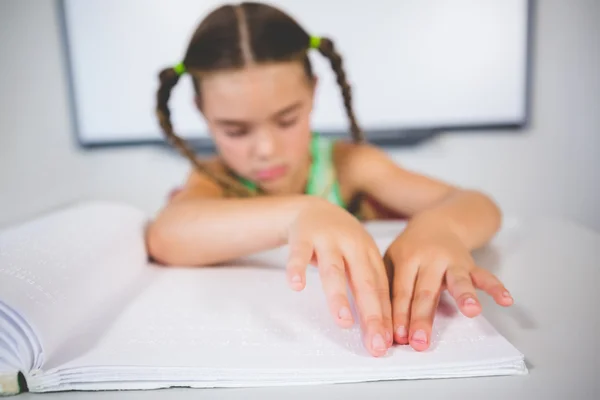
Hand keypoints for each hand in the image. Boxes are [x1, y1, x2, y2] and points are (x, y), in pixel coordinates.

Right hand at [286, 197, 392, 356]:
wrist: (312, 208)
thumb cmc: (340, 240)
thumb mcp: (359, 256)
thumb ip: (368, 285)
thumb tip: (380, 326)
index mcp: (369, 253)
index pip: (381, 289)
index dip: (385, 316)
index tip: (387, 342)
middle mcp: (352, 245)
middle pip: (364, 282)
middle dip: (372, 314)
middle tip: (375, 342)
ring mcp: (327, 240)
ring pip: (334, 270)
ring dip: (339, 297)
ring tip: (343, 322)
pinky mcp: (303, 237)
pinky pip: (299, 254)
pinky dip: (297, 269)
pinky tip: (296, 286)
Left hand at [385, 219, 513, 351]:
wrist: (437, 223)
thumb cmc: (410, 250)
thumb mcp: (391, 259)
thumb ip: (387, 285)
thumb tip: (379, 322)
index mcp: (407, 259)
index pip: (401, 291)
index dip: (399, 314)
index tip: (397, 337)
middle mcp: (430, 259)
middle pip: (426, 292)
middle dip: (422, 318)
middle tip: (419, 341)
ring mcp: (452, 261)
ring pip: (458, 280)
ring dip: (465, 295)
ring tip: (471, 312)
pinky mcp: (471, 264)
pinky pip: (485, 275)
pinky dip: (496, 287)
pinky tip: (506, 300)